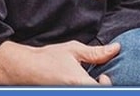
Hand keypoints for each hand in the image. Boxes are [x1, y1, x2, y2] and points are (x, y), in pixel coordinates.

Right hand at [0, 40, 119, 85]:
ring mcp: (66, 93)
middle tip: (98, 78)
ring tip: (88, 80)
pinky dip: (84, 87)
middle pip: (96, 92)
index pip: (103, 90)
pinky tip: (79, 83)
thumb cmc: (47, 58)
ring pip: (88, 92)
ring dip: (92, 87)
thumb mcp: (73, 50)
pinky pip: (79, 92)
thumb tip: (116, 48)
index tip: (103, 76)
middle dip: (100, 86)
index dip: (107, 84)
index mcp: (79, 82)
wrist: (23, 69)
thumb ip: (97, 53)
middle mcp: (73, 92)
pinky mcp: (61, 94)